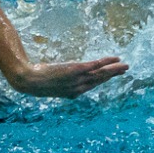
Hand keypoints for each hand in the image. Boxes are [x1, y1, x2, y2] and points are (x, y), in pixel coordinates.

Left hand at [6, 56, 128, 97]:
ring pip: (101, 74)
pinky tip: (114, 59)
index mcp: (73, 92)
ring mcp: (78, 79)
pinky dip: (107, 63)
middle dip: (113, 75)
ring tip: (124, 65)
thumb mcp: (49, 82)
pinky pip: (96, 66)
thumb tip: (61, 75)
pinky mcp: (76, 70)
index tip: (111, 75)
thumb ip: (58, 80)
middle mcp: (78, 88)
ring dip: (114, 69)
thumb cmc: (35, 81)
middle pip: (100, 80)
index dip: (103, 80)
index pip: (91, 85)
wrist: (28, 81)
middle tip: (125, 69)